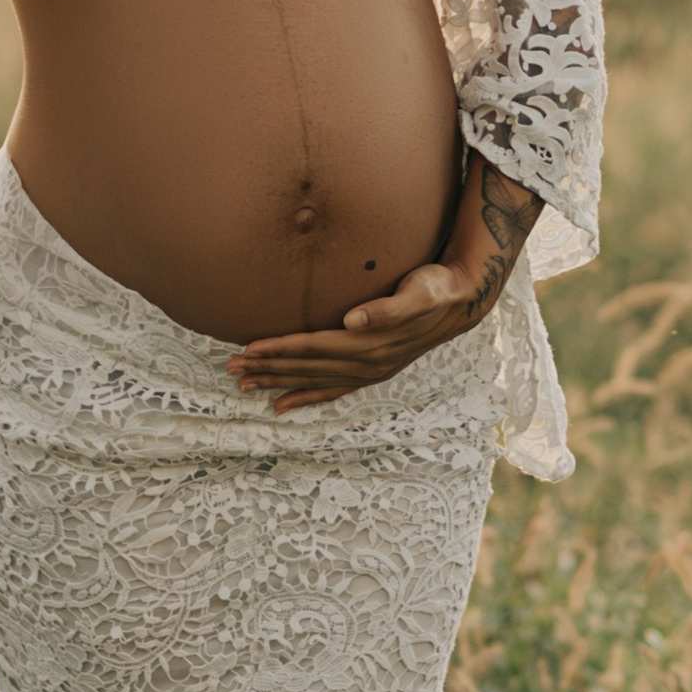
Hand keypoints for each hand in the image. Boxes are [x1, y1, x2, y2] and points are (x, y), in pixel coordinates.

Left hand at [231, 259, 489, 412]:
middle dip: (267, 368)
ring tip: (244, 385)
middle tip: (229, 370)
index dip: (279, 348)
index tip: (246, 350)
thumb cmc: (436, 286)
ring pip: (313, 380)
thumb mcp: (418, 291)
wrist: (462, 300)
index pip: (313, 346)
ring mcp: (369, 372)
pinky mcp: (372, 372)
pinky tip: (282, 404)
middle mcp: (367, 364)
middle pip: (306, 367)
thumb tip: (352, 320)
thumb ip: (386, 308)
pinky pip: (331, 391)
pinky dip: (305, 397)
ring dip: (278, 382)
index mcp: (370, 345)